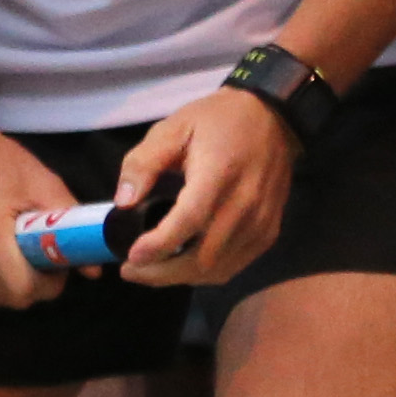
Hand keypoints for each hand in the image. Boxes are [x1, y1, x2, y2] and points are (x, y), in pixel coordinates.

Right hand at [0, 114, 74, 309]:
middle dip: (33, 284)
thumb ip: (72, 227)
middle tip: (37, 256)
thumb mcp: (43, 185)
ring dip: (10, 283)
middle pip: (11, 297)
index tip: (54, 262)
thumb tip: (94, 270)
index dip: (48, 282)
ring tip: (13, 252)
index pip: (24, 289)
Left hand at [111, 85, 296, 290]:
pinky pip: (237, 264)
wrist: (273, 119)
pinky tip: (181, 265)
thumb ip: (143, 163)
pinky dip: (207, 271)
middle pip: (204, 257)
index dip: (159, 245)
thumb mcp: (171, 129)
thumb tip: (123, 202)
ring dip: (182, 277)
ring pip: (220, 267)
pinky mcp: (270, 231)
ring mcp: (261, 222)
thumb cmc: (216, 121)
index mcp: (218, 175)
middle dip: (163, 273)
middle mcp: (245, 205)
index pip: (190, 221)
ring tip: (150, 271)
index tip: (130, 258)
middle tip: (130, 271)